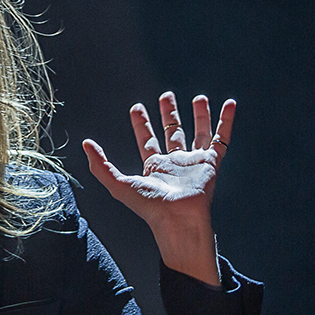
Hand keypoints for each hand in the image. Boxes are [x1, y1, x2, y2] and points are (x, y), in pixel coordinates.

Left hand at [83, 93, 234, 285]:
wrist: (178, 219)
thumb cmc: (150, 207)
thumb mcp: (118, 184)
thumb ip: (101, 165)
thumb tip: (85, 144)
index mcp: (154, 167)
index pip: (146, 140)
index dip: (141, 124)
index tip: (136, 107)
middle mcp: (175, 163)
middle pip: (172, 133)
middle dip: (169, 115)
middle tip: (166, 96)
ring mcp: (194, 163)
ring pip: (199, 134)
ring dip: (199, 116)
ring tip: (199, 98)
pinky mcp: (212, 164)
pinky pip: (222, 139)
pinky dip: (226, 121)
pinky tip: (230, 104)